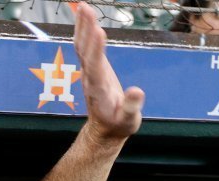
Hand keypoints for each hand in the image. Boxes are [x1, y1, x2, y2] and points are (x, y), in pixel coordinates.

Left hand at [73, 3, 144, 140]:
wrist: (104, 129)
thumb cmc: (119, 124)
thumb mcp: (129, 121)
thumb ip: (131, 107)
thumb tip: (136, 91)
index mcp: (100, 91)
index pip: (96, 68)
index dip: (97, 51)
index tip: (99, 32)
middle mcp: (90, 78)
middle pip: (86, 52)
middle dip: (87, 31)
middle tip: (87, 10)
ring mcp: (89, 71)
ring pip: (82, 46)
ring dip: (82, 26)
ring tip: (83, 6)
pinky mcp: (91, 66)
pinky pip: (84, 46)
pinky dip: (83, 29)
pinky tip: (83, 14)